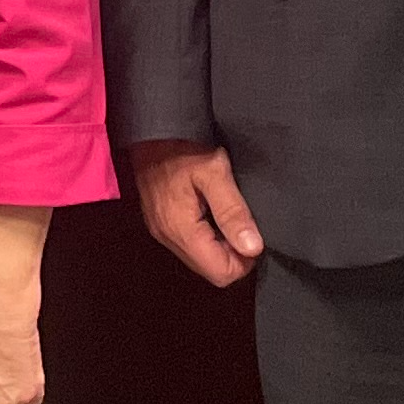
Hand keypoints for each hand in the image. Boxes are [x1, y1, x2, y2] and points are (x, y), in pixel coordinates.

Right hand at [129, 140, 263, 288]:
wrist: (150, 130)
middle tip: (243, 224)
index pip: (221, 273)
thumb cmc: (182, 147)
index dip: (244, 260)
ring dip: (220, 247)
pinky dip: (206, 238)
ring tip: (228, 215)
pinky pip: (189, 246)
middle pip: (210, 271)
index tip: (253, 235)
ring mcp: (161, 232)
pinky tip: (211, 213)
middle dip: (233, 255)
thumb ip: (233, 212)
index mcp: (181, 229)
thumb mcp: (215, 173)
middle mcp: (168, 237)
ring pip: (200, 260)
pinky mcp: (159, 224)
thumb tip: (253, 249)